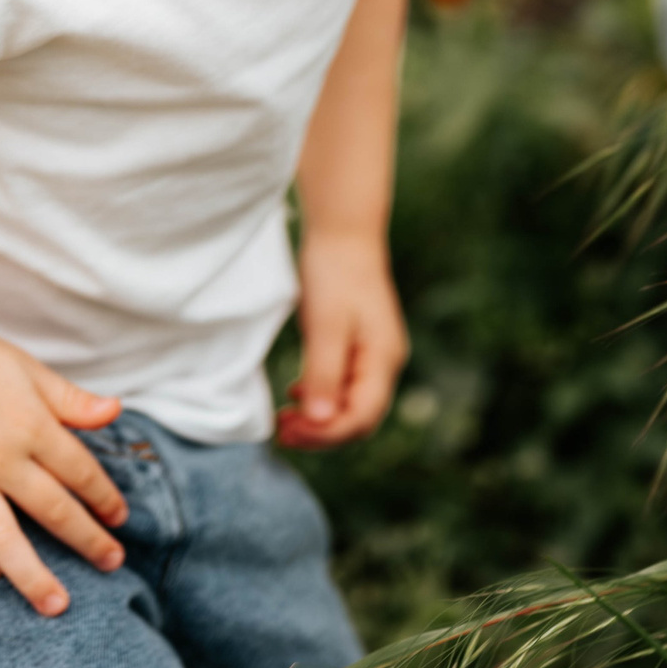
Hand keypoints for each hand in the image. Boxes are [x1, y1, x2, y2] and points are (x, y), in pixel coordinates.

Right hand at [0, 308, 129, 615]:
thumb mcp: (25, 366)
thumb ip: (69, 399)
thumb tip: (114, 413)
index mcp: (31, 424)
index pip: (80, 473)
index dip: (105, 498)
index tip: (119, 518)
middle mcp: (0, 458)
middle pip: (54, 511)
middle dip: (88, 542)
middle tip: (112, 563)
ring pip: (4, 538)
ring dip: (33, 575)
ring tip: (56, 603)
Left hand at [276, 228, 407, 448]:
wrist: (343, 233)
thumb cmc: (335, 274)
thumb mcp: (325, 326)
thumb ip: (324, 374)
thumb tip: (320, 420)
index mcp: (383, 360)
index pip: (360, 417)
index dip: (325, 434)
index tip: (288, 432)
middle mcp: (385, 363)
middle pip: (357, 417)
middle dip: (321, 432)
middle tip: (281, 432)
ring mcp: (374, 355)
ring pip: (349, 404)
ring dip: (318, 418)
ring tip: (284, 421)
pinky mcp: (359, 346)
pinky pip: (343, 385)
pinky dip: (320, 397)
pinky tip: (296, 394)